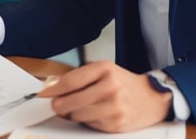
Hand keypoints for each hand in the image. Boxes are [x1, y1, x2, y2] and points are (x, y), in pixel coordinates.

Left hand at [37, 61, 171, 132]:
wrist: (152, 98)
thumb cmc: (124, 83)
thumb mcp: (104, 70)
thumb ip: (81, 76)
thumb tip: (55, 87)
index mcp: (105, 69)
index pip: (71, 81)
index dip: (54, 89)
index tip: (44, 93)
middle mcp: (110, 87)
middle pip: (72, 100)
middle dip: (58, 105)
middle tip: (55, 105)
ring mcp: (114, 107)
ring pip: (78, 115)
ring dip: (71, 114)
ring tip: (75, 108)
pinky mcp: (116, 124)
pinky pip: (90, 124)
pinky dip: (86, 121)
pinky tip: (92, 114)